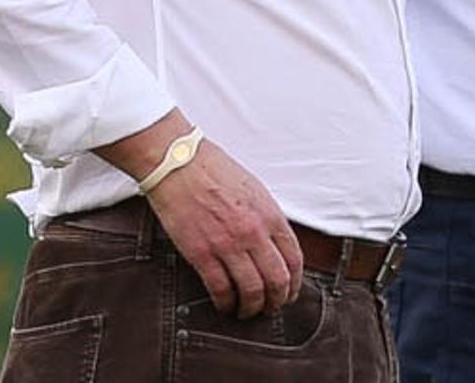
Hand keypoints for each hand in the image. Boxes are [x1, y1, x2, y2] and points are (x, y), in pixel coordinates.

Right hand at [95, 113, 302, 316]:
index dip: (294, 283)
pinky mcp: (201, 253)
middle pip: (277, 280)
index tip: (289, 293)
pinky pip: (220, 289)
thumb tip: (274, 245)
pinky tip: (224, 305)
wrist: (179, 163)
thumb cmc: (215, 171)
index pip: (294, 259)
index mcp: (271, 214)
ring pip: (251, 290)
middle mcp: (254, 232)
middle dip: (277, 301)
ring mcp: (228, 244)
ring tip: (246, 311)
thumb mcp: (255, 190)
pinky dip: (225, 303)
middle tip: (271, 308)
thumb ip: (267, 217)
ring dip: (251, 307)